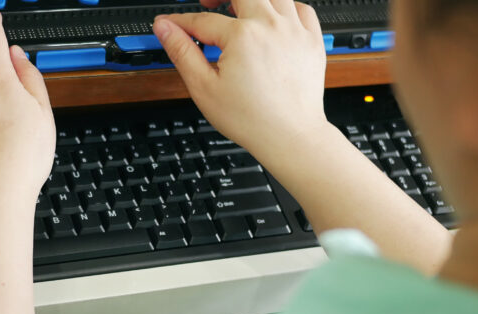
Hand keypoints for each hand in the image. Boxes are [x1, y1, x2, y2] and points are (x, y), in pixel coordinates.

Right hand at [153, 0, 328, 150]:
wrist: (291, 137)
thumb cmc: (252, 120)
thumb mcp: (204, 88)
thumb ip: (182, 52)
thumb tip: (165, 28)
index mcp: (243, 36)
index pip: (202, 19)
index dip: (181, 22)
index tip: (171, 26)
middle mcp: (271, 26)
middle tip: (209, 5)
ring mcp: (295, 31)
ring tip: (240, 11)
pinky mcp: (312, 40)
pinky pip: (301, 8)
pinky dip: (285, 8)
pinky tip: (273, 21)